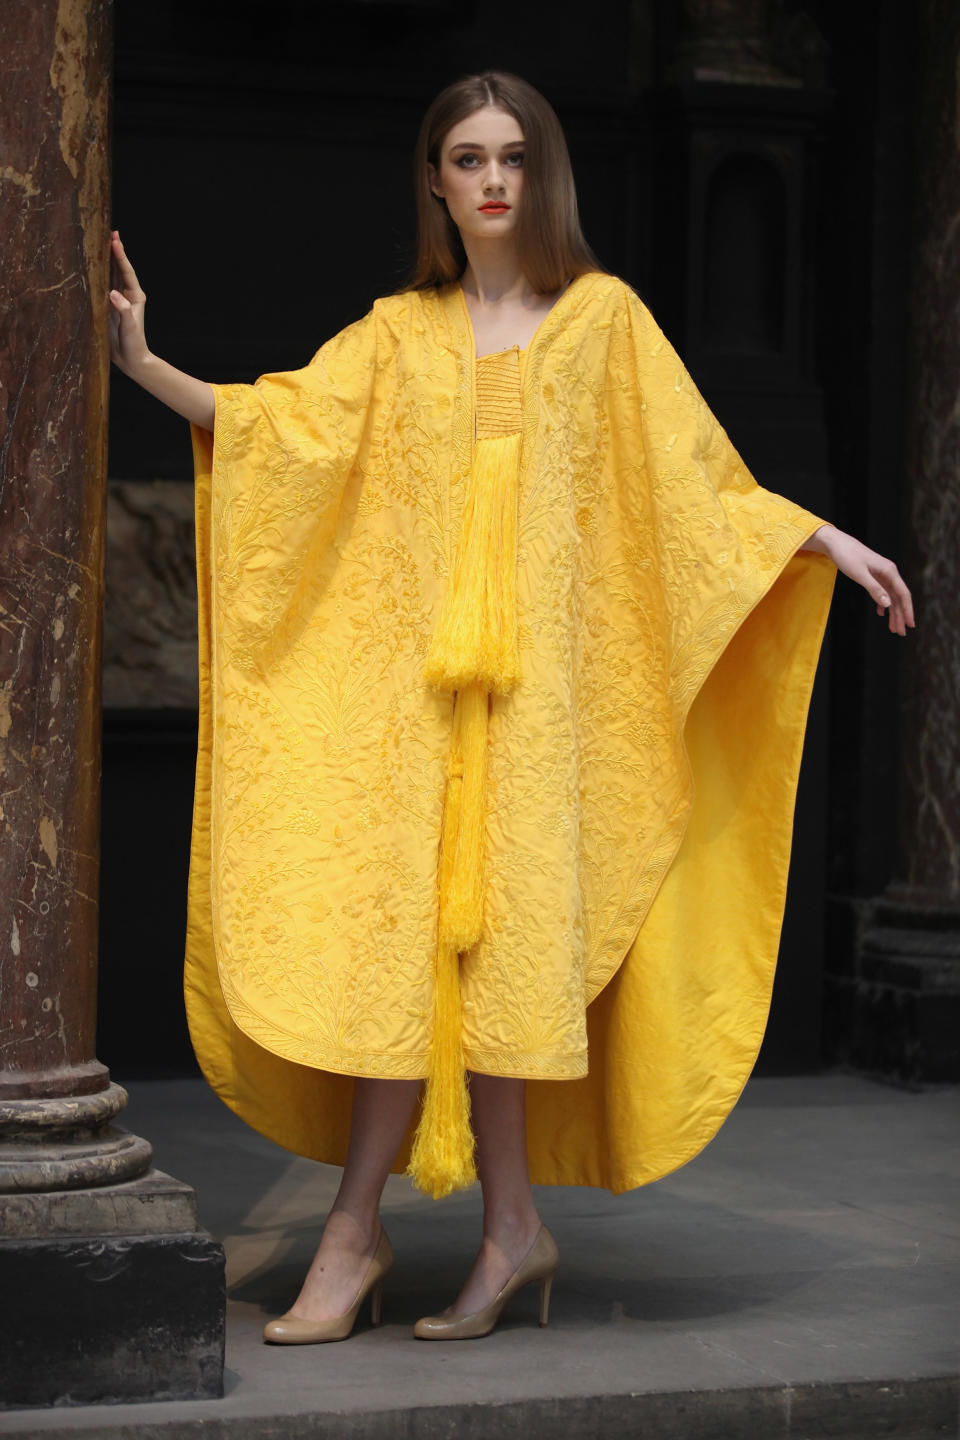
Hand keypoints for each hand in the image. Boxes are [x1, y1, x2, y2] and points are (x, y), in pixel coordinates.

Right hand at [108, 231, 148, 374]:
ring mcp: (118, 300)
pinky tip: (91, 267)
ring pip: (111, 275)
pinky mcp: (109, 307)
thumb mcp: (129, 327)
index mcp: (135, 296)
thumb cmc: (134, 343)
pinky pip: (102, 286)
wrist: (132, 360)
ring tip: (100, 244)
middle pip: (119, 269)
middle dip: (114, 251)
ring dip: (106, 260)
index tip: (115, 239)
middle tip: (109, 233)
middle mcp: (127, 295)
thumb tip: (113, 293)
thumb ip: (123, 310)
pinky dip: (98, 275)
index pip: (126, 271)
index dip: (120, 255)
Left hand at [806, 524, 914, 635]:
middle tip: (900, 633)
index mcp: (889, 571)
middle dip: (900, 616)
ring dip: (892, 612)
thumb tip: (888, 605)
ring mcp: (882, 574)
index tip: (910, 625)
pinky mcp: (874, 574)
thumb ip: (874, 590)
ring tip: (892, 628)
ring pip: (890, 596)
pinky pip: (882, 591)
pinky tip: (881, 612)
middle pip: (898, 598)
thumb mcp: (860, 575)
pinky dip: (882, 603)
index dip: (907, 610)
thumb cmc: (847, 556)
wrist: (837, 543)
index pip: (903, 594)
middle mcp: (889, 572)